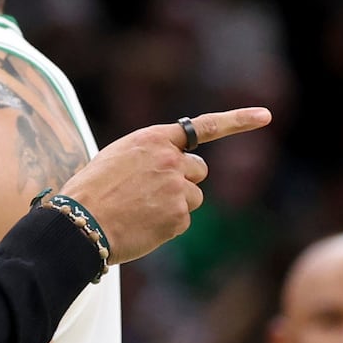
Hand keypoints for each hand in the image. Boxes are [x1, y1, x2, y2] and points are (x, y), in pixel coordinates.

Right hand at [58, 107, 270, 264]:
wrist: (77, 223)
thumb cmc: (88, 193)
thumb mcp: (115, 159)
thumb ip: (148, 157)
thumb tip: (173, 170)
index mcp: (153, 139)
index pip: (203, 127)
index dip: (238, 120)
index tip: (265, 115)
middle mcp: (171, 159)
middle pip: (198, 170)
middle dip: (182, 182)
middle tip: (150, 194)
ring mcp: (177, 188)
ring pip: (192, 198)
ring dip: (173, 205)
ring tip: (139, 212)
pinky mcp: (179, 216)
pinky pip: (183, 221)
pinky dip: (165, 226)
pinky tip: (141, 226)